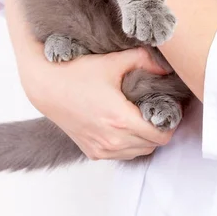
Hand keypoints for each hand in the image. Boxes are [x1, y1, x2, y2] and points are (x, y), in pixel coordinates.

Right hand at [5, 0, 174, 159]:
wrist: (46, 87)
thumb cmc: (77, 72)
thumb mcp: (112, 61)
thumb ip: (143, 60)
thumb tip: (165, 68)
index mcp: (120, 120)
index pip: (161, 135)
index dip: (170, 122)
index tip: (169, 107)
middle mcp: (112, 140)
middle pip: (153, 145)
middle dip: (159, 128)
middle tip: (158, 109)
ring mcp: (101, 149)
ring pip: (138, 152)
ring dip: (145, 138)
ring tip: (143, 117)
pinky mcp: (92, 152)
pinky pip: (122, 155)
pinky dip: (130, 144)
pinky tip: (126, 125)